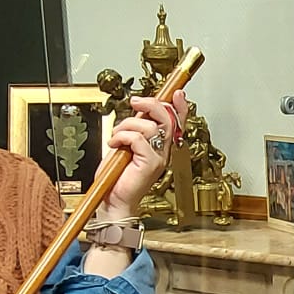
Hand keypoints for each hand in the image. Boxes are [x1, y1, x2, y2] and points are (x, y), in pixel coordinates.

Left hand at [105, 90, 184, 214]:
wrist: (113, 200)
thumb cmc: (118, 176)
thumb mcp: (126, 145)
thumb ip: (136, 128)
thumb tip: (138, 110)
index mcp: (160, 145)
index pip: (177, 122)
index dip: (179, 106)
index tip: (177, 93)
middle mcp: (163, 151)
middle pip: (168, 118)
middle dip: (151, 104)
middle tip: (136, 102)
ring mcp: (159, 157)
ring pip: (150, 126)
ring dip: (127, 125)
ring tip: (117, 135)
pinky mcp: (150, 163)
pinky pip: (138, 138)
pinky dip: (122, 136)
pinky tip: (115, 144)